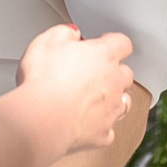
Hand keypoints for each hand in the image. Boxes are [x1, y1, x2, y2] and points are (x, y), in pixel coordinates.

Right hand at [15, 24, 135, 155]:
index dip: (112, 42)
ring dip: (112, 98)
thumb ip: (63, 33)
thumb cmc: (43, 80)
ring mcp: (111, 110)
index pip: (122, 43)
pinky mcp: (103, 133)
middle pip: (125, 73)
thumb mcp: (45, 42)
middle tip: (92, 71)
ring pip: (124, 102)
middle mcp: (113, 82)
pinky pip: (108, 129)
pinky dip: (100, 126)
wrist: (41, 118)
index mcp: (103, 55)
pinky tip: (86, 123)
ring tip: (92, 98)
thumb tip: (71, 33)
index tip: (103, 43)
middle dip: (113, 71)